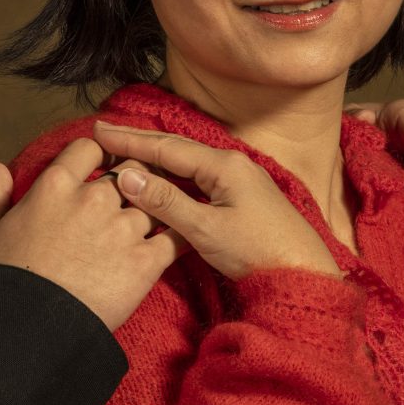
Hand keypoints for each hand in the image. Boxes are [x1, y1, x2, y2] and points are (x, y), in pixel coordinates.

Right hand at [0, 138, 181, 330]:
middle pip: (130, 174)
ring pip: (154, 203)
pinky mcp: (145, 261)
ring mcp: (123, 228)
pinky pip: (175, 239)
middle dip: (132, 184)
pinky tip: (176, 244)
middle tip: (129, 201)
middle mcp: (94, 199)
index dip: (99, 158)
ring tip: (150, 228)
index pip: (90, 149)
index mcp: (56, 185)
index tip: (101, 172)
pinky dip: (178, 239)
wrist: (29, 327)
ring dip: (154, 212)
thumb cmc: (4, 281)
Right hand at [92, 121, 340, 281]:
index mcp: (224, 165)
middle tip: (104, 133)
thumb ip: (166, 201)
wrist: (304, 273)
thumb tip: (128, 177)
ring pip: (188, 163)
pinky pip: (199, 179)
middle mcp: (232, 164)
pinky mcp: (242, 198)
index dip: (130, 141)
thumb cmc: (260, 252)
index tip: (99, 131)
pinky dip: (173, 176)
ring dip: (155, 158)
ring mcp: (239, 180)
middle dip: (139, 142)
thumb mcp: (206, 229)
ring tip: (124, 152)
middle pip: (177, 148)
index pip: (167, 147)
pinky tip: (160, 180)